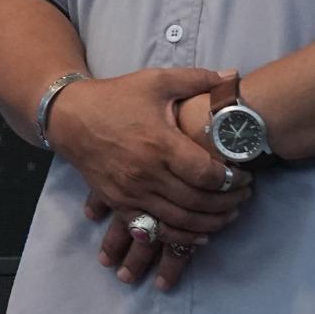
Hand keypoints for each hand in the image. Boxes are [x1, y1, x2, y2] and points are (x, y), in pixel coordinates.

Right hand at [46, 68, 249, 249]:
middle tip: (244, 196)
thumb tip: (233, 76)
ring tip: (230, 214)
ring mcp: (131, 193)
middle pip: (198, 201)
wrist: (69, 118)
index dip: (232, 180)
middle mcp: (146, 173)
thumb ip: (196, 79)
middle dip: (228, 203)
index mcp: (159, 144)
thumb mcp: (155, 81)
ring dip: (211, 223)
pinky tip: (200, 234)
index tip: (246, 176)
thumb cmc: (115, 98)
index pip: (206, 174)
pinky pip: (155, 231)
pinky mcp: (119, 204)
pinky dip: (181, 237)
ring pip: (180, 221)